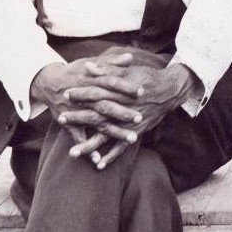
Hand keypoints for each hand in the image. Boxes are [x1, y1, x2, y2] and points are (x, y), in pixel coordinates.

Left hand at [67, 62, 198, 170]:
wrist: (170, 90)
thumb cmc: (148, 77)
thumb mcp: (128, 70)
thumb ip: (107, 69)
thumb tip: (87, 66)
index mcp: (121, 93)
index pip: (97, 93)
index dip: (82, 93)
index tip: (66, 94)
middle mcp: (124, 110)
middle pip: (98, 115)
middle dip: (79, 118)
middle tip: (60, 119)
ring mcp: (130, 123)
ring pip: (107, 135)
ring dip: (90, 145)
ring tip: (73, 152)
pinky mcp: (136, 132)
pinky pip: (122, 146)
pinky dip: (111, 156)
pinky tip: (98, 165)